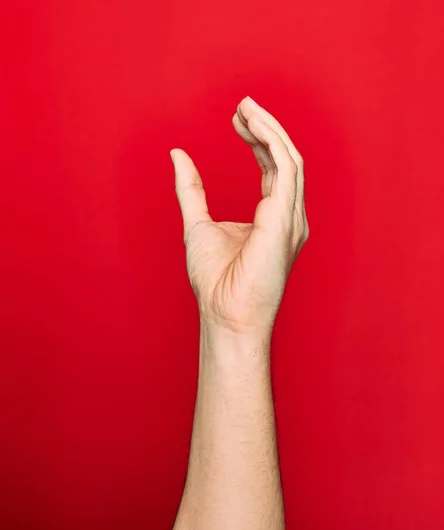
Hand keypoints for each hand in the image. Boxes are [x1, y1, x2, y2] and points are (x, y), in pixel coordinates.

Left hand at [170, 96, 308, 339]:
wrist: (224, 315)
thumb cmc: (216, 282)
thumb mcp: (197, 224)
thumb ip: (191, 189)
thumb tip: (178, 155)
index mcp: (274, 217)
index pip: (272, 167)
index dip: (256, 139)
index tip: (236, 118)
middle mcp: (289, 216)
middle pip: (284, 158)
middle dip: (264, 128)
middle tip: (241, 105)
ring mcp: (292, 219)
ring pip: (290, 158)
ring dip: (269, 129)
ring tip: (245, 108)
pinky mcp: (285, 221)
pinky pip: (287, 169)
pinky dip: (271, 143)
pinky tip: (252, 125)